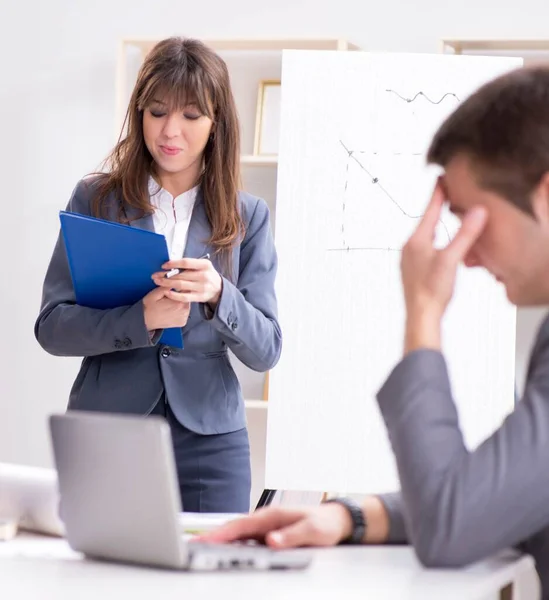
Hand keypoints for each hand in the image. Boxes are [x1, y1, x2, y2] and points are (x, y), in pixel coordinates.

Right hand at [142, 286, 190, 330]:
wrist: (146, 321)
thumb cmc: (150, 307)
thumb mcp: (155, 293)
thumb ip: (167, 286)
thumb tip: (175, 281)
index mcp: (179, 302)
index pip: (186, 290)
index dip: (180, 287)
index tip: (174, 288)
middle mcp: (184, 310)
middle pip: (188, 297)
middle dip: (180, 294)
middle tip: (170, 297)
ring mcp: (184, 317)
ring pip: (186, 304)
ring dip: (181, 302)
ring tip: (170, 304)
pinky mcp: (183, 322)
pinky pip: (184, 312)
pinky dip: (180, 310)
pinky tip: (172, 310)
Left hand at [152, 258, 222, 306]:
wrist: (218, 288)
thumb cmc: (206, 274)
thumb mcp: (202, 265)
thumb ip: (189, 265)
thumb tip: (170, 265)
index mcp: (204, 265)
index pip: (186, 263)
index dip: (173, 264)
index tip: (163, 266)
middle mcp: (204, 276)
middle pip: (181, 275)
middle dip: (166, 275)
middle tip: (155, 275)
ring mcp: (202, 287)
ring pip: (181, 285)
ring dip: (167, 283)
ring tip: (158, 282)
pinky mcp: (199, 297)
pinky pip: (184, 297)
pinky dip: (174, 294)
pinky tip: (166, 291)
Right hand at [196, 504, 352, 548]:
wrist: (335, 521)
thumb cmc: (324, 523)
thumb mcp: (312, 531)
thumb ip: (291, 537)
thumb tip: (271, 541)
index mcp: (272, 516)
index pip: (241, 525)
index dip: (222, 534)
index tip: (206, 541)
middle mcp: (265, 519)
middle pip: (233, 528)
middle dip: (212, 535)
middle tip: (191, 545)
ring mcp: (265, 526)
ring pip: (237, 532)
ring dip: (219, 539)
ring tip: (199, 547)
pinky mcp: (267, 534)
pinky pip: (245, 538)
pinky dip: (231, 542)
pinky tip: (222, 549)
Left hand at [401, 180, 486, 351]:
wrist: (420, 316)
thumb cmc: (431, 291)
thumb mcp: (452, 259)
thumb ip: (465, 235)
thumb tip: (476, 212)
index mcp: (416, 241)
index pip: (429, 211)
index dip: (438, 195)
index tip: (441, 180)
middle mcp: (409, 248)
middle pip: (426, 223)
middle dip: (437, 210)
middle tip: (445, 196)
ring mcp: (409, 260)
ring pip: (425, 237)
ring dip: (436, 228)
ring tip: (444, 219)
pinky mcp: (413, 271)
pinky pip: (425, 250)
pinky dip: (435, 243)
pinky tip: (440, 250)